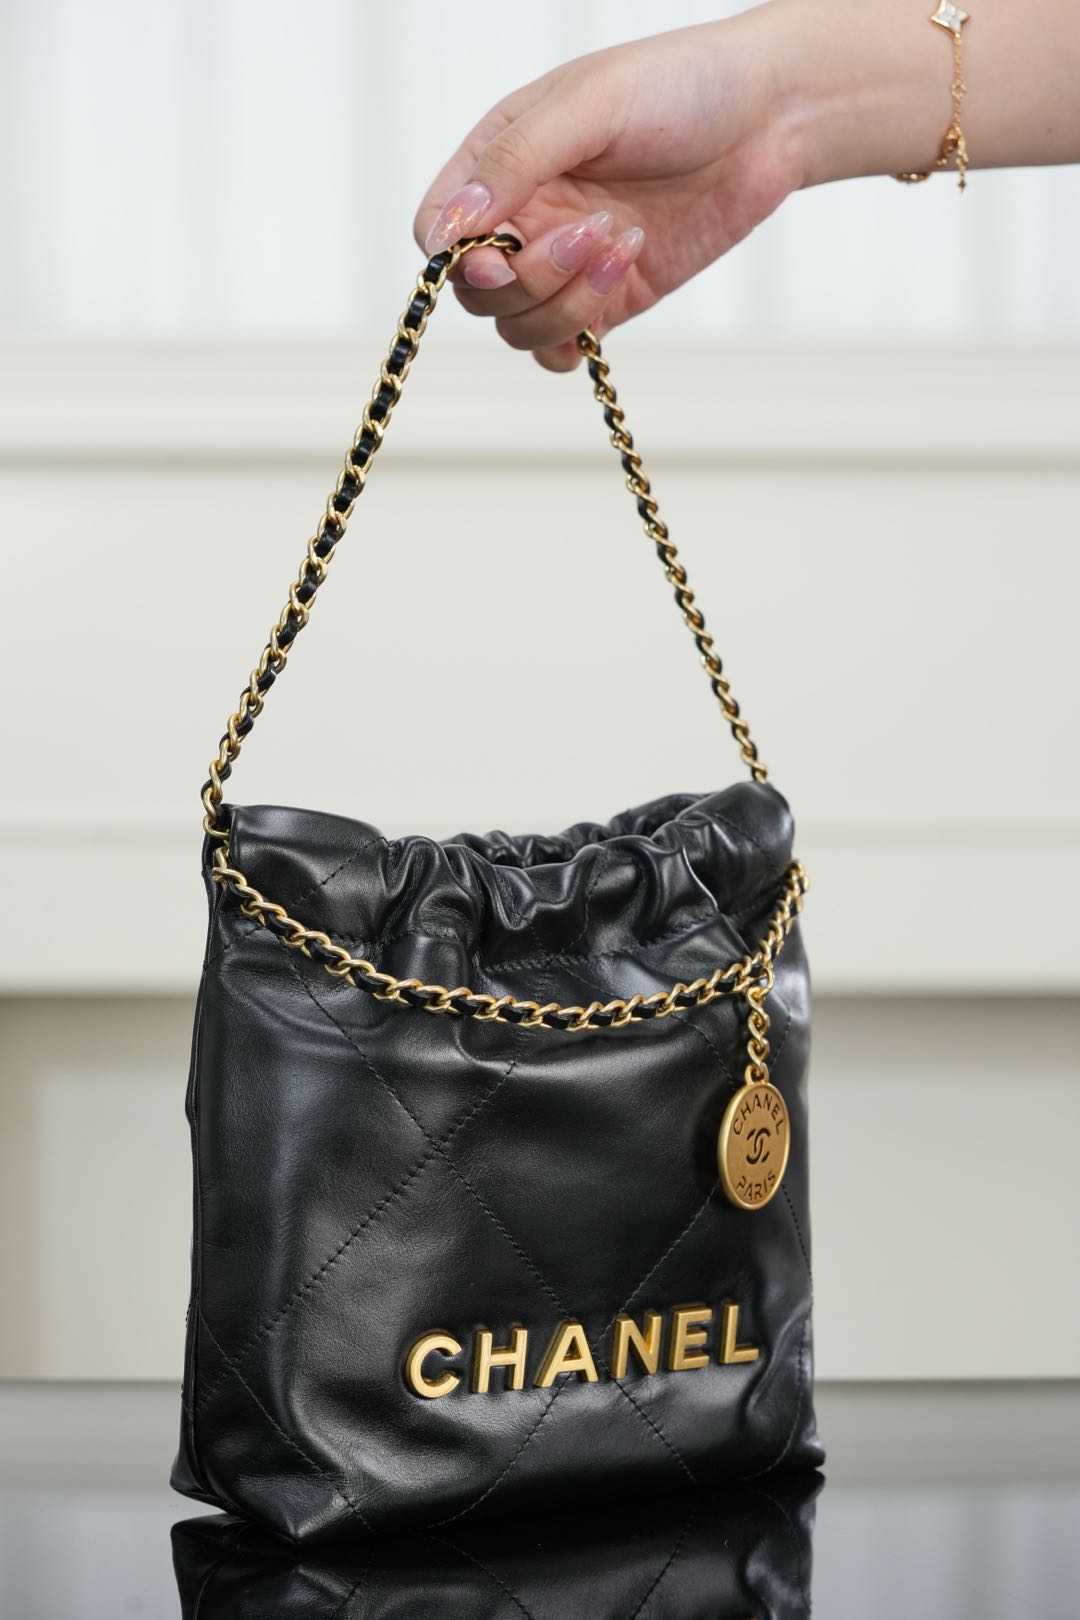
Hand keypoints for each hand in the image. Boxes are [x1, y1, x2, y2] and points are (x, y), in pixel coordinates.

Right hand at [413, 12, 805, 370]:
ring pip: (520, 326)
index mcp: (501, 161)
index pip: (439, 230)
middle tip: (595, 230)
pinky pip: (561, 349)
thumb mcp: (590, 104)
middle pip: (479, 292)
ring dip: (567, 300)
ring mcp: (565, 264)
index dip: (456, 259)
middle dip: (530, 277)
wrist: (769, 115)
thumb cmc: (679, 85)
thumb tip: (455, 224)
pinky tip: (615, 294)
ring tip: (624, 241)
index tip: (500, 257)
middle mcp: (526, 216)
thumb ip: (516, 161)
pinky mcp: (610, 297)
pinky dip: (575, 339)